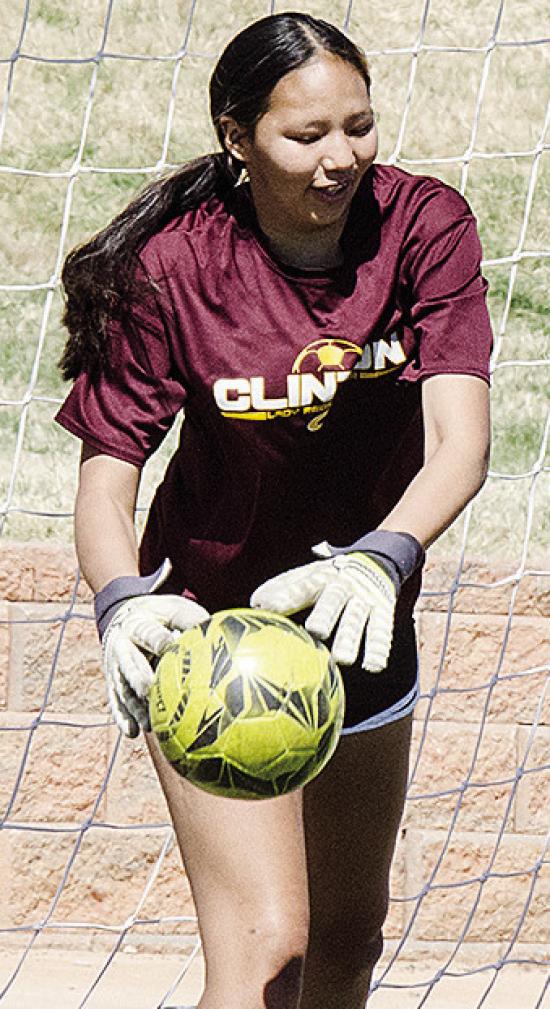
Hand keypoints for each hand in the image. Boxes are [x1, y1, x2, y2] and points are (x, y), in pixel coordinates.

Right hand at [102, 591, 208, 737]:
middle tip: (152, 691)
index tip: (170, 647)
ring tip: (149, 724)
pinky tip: (133, 733)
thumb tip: (222, 628)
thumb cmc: (161, 615)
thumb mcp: (174, 609)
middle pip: (130, 664)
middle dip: (140, 678)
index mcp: (138, 624)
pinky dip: (123, 717)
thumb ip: (193, 619)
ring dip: (134, 706)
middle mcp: (123, 645)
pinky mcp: (112, 681)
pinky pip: (116, 701)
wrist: (124, 613)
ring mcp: (115, 666)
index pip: (148, 633)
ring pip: (122, 688)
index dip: (158, 641)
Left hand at [251, 553, 395, 672]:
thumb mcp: (311, 574)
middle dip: (325, 615)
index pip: (302, 585)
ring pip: (357, 620)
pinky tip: (373, 666)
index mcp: (322, 576)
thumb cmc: (331, 576)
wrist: (378, 560)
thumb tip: (255, 604)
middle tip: (315, 631)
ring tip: (343, 659)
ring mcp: (365, 599)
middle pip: (333, 600)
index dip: (286, 595)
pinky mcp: (384, 611)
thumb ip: (286, 588)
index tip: (266, 606)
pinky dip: (379, 650)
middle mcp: (344, 586)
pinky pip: (382, 631)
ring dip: (350, 639)